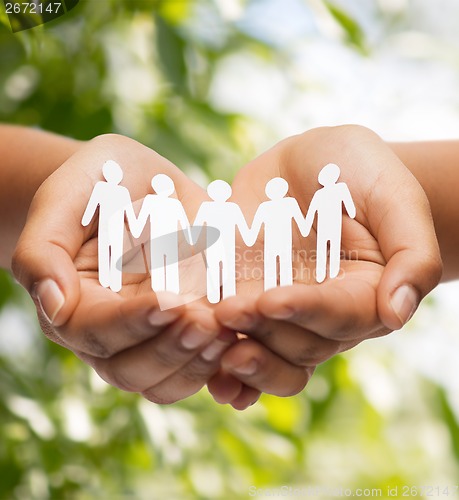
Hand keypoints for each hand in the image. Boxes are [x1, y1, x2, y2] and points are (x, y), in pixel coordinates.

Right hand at [12, 134, 235, 403]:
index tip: (171, 301)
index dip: (132, 322)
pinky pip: (197, 369)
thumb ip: (43, 250)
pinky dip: (220, 365)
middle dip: (170, 349)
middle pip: (130, 369)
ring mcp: (147, 338)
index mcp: (73, 304)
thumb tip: (52, 305)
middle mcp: (108, 333)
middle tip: (207, 322)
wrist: (140, 183)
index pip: (96, 330)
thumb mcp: (65, 198)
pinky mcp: (182, 332)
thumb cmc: (99, 184)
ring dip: (197, 364)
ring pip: (164, 381)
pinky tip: (242, 341)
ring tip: (228, 332)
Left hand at [208, 125, 441, 406]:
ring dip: (237, 358)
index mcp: (365, 293)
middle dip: (262, 332)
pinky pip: (235, 340)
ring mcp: (282, 311)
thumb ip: (411, 253)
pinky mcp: (247, 300)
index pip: (341, 315)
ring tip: (204, 342)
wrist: (309, 163)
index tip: (272, 299)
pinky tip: (199, 361)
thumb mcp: (393, 197)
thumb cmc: (358, 171)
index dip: (307, 311)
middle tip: (227, 311)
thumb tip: (397, 314)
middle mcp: (323, 312)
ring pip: (266, 353)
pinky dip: (217, 359)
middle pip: (299, 345)